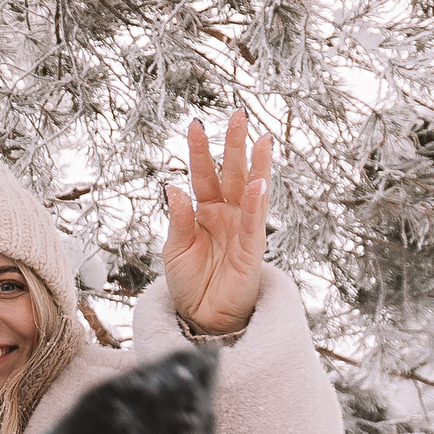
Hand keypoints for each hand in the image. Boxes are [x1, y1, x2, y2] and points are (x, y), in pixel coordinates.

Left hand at [163, 109, 271, 334]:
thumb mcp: (175, 248)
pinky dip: (254, 203)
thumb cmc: (189, 282)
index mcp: (204, 211)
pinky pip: (254, 224)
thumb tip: (173, 186)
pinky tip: (257, 183)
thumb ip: (178, 219)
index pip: (202, 174)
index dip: (200, 151)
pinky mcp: (252, 251)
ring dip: (256, 166)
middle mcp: (226, 215)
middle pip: (231, 173)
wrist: (201, 318)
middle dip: (234, 145)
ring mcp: (241, 230)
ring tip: (261, 139)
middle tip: (238, 115)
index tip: (195, 124)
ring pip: (251, 191)